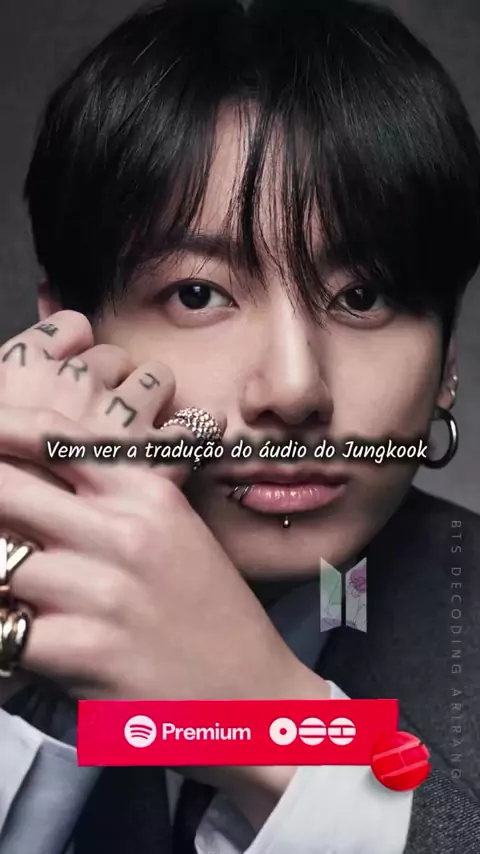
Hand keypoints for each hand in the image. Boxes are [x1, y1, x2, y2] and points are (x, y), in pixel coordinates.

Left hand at [0, 311, 329, 821]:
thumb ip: (113, 501)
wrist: (252, 695)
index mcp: (150, 495)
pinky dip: (3, 632)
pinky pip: (5, 630)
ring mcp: (105, 589)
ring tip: (9, 587)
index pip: (55, 439)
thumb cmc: (209, 615)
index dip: (1, 429)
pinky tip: (13, 635)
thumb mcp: (176, 534)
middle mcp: (126, 531)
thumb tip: (36, 488)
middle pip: (9, 488)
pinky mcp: (86, 649)